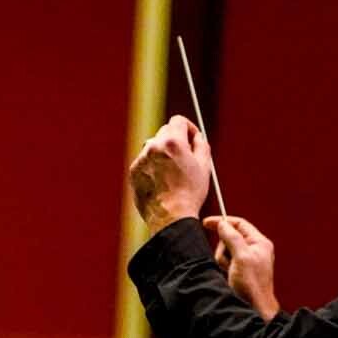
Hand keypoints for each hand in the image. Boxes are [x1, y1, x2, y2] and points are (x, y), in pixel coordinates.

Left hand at [129, 115, 211, 232]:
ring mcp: (141, 159)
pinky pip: (144, 162)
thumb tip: (197, 136)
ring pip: (153, 147)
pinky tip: (162, 182)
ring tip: (172, 173)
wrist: (170, 217)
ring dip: (162, 153)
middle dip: (175, 140)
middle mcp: (154, 146)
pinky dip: (152, 167)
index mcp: (173, 141)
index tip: (191, 138)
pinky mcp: (134, 171)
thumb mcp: (204, 166)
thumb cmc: (190, 193)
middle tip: (184, 157)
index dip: (188, 128)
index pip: (178, 120)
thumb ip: (201, 144)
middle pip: (165, 132)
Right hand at [205, 215, 278, 319]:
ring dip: (223, 259)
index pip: (240, 224)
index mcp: (259, 243)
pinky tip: (229, 275)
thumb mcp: (242, 257)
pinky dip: (223, 266)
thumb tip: (223, 224)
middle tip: (228, 260)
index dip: (223, 222)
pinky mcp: (240, 269)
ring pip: (226, 250)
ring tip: (229, 270)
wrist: (254, 308)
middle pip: (230, 237)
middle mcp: (254, 249)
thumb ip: (232, 238)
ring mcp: (247, 260)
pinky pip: (226, 261)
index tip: (207, 223)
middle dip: (224, 247)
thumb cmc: (252, 285)